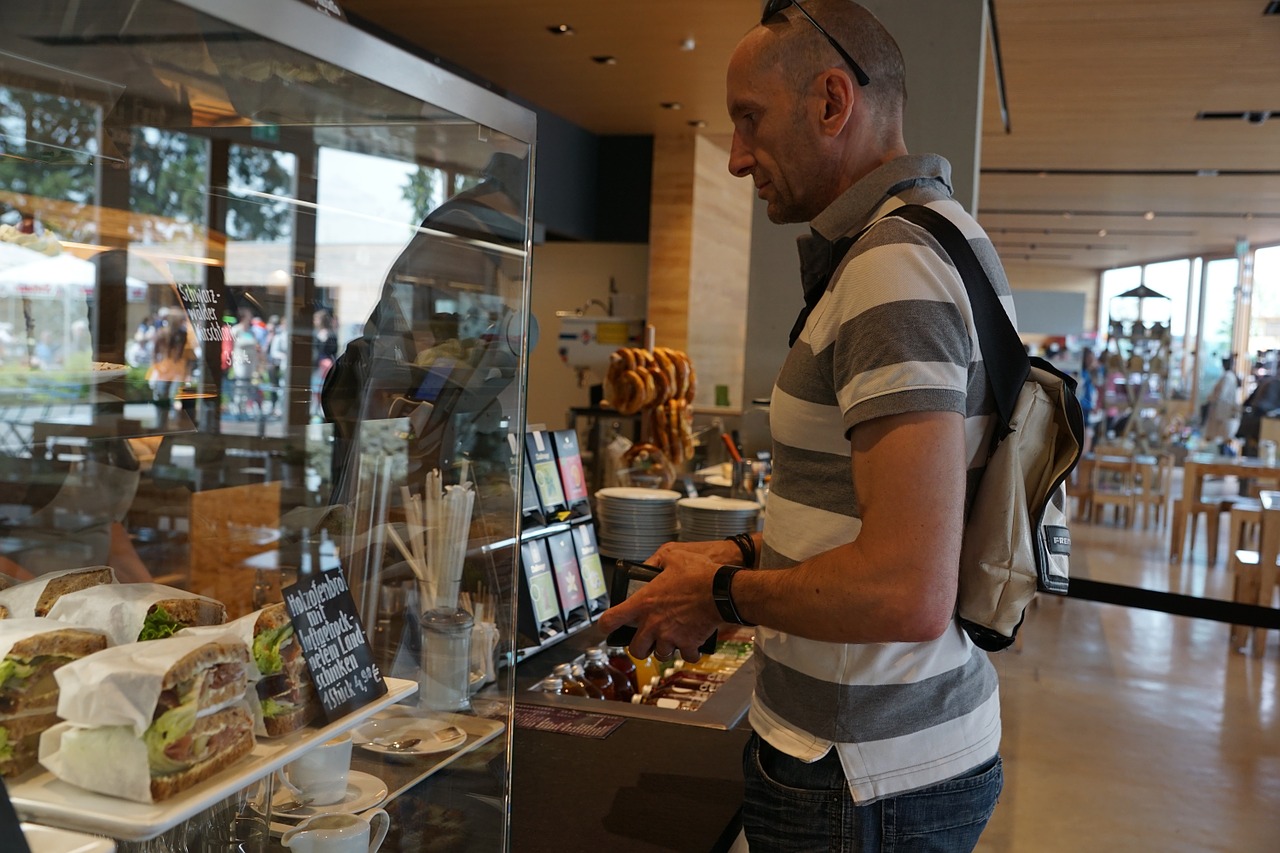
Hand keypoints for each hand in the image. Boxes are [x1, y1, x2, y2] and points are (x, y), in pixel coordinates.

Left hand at [596, 541, 727, 662]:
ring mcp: (670, 637)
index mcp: (643, 603)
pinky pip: (686, 656)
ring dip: (664, 650)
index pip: (612, 619)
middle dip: (640, 647)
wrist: (721, 590)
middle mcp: (653, 624)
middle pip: (636, 649)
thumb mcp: (673, 556)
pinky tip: (691, 644)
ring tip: (671, 640)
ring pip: (660, 655)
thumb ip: (657, 560)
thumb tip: (650, 564)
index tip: (607, 627)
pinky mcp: (688, 644)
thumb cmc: (698, 573)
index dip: (606, 625)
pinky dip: (688, 653)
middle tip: (646, 640)